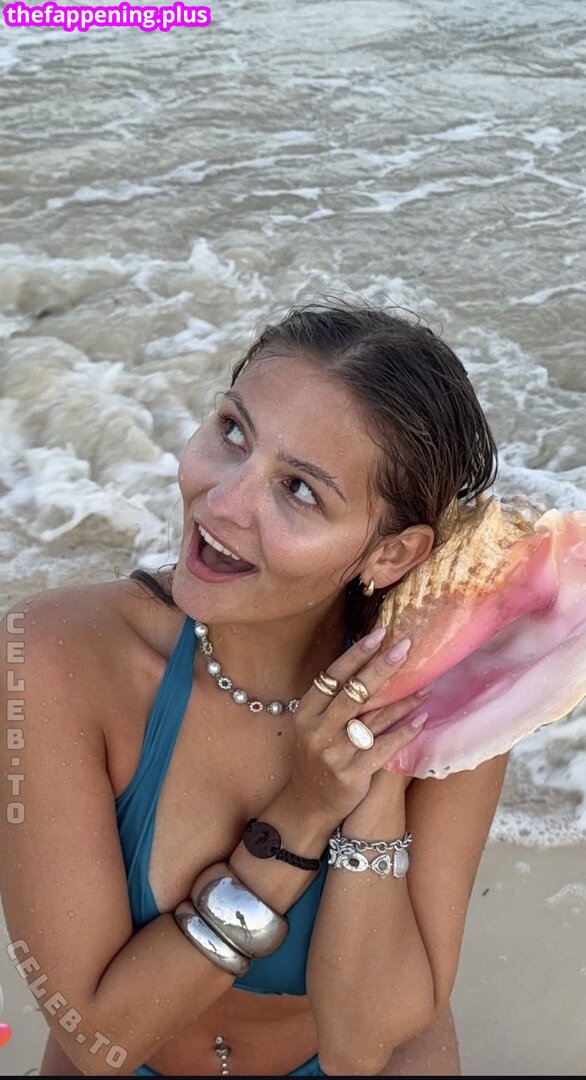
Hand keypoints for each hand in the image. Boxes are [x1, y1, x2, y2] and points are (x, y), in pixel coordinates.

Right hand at [285, 630, 428, 822]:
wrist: (306, 804)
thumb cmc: (315, 755)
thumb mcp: (313, 725)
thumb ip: (333, 699)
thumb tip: (365, 662)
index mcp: (306, 712)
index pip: (332, 677)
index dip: (356, 655)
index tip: (379, 635)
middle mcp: (317, 731)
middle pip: (352, 694)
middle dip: (380, 669)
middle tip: (405, 648)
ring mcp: (333, 754)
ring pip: (372, 721)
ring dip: (402, 702)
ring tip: (425, 686)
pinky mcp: (351, 775)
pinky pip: (383, 749)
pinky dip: (403, 734)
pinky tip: (421, 721)